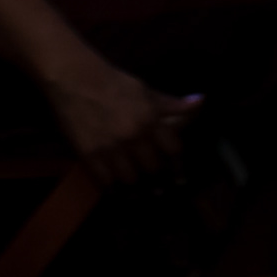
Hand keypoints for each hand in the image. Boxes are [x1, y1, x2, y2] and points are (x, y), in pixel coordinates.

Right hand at [43, 49, 195, 186]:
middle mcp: (133, 137)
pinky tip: (119, 193)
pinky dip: (114, 191)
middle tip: (161, 191)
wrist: (76, 80)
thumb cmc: (115, 83)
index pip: (173, 150)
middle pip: (153, 169)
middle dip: (159, 182)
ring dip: (138, 190)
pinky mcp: (88, 156)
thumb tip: (200, 102)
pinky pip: (105, 182)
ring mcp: (110, 149)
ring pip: (130, 180)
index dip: (178, 167)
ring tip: (142, 196)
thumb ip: (172, 104)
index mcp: (150, 119)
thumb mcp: (146, 91)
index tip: (180, 179)